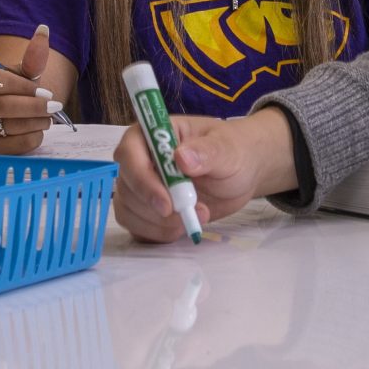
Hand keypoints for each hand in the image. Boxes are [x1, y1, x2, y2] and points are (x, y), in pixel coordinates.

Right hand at [0, 25, 65, 153]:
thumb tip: (44, 31)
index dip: (24, 87)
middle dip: (33, 106)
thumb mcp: (19, 73)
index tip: (45, 91)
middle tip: (54, 105)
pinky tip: (38, 128)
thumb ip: (31, 57)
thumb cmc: (9, 91)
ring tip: (48, 116)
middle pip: (2, 106)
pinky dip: (33, 137)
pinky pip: (15, 146)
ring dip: (36, 121)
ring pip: (10, 126)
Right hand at [114, 109, 297, 242]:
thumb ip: (206, 152)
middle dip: (156, 208)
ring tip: (198, 217)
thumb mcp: (227, 149)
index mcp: (153, 135)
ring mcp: (141, 187)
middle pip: (126, 187)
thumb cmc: (233, 151)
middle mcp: (140, 160)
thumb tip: (181, 157)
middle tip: (194, 211)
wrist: (242, 173)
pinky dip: (158, 234)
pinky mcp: (147, 210)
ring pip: (128, 210)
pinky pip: (137, 227)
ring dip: (160, 224)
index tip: (167, 204)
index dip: (141, 180)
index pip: (129, 153)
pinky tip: (184, 227)